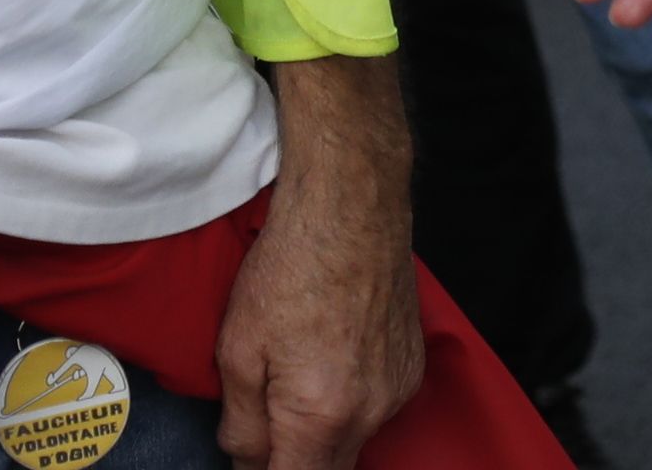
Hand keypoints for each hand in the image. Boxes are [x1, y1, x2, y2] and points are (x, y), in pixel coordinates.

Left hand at [220, 56, 420, 466]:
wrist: (351, 207)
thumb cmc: (292, 268)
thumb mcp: (238, 351)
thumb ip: (241, 424)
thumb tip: (246, 458)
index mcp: (322, 416)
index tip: (253, 459)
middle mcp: (371, 412)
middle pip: (330, 469)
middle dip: (293, 457)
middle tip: (264, 423)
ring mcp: (398, 389)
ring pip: (353, 440)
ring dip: (322, 429)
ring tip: (295, 375)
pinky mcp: (413, 365)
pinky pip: (376, 406)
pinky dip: (349, 400)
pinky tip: (329, 357)